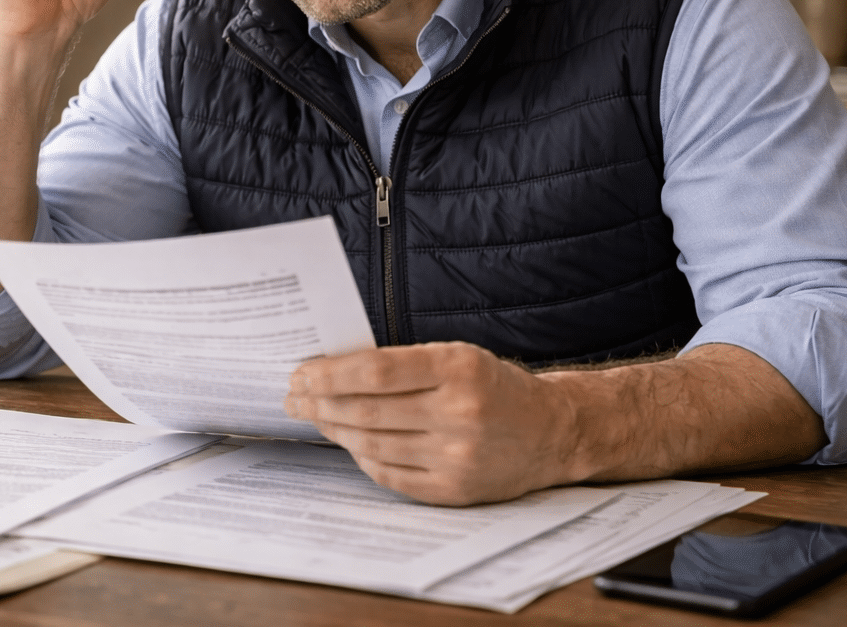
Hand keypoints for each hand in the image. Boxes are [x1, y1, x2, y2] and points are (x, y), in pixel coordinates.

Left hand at [284, 341, 574, 505]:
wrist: (553, 431)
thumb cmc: (495, 387)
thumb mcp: (458, 356)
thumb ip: (404, 363)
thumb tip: (334, 371)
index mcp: (458, 368)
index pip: (375, 370)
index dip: (330, 374)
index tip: (301, 373)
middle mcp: (459, 413)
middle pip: (367, 410)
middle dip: (320, 403)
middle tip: (294, 397)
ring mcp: (457, 457)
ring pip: (373, 443)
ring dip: (334, 430)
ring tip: (314, 416)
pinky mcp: (455, 490)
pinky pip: (391, 475)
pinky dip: (363, 457)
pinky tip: (348, 443)